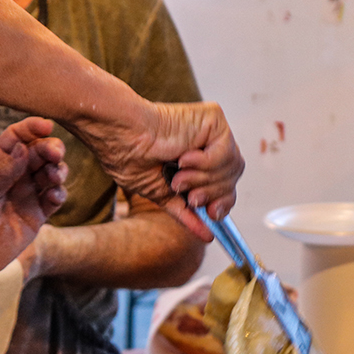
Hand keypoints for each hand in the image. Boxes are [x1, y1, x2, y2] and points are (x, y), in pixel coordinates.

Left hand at [0, 117, 67, 332]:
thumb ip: (2, 171)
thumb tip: (23, 148)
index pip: (15, 138)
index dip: (31, 129)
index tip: (46, 126)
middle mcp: (12, 176)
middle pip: (38, 153)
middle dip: (49, 149)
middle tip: (55, 153)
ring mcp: (25, 195)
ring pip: (50, 173)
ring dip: (57, 170)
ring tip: (54, 177)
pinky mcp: (36, 215)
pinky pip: (54, 198)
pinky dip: (59, 193)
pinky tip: (54, 195)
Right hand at [74, 101, 243, 241]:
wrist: (122, 137)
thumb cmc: (130, 158)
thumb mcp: (163, 194)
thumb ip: (187, 212)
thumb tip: (208, 235)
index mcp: (197, 159)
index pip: (226, 186)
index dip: (222, 203)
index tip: (211, 214)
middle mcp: (208, 143)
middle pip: (231, 180)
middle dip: (211, 194)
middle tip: (190, 195)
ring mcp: (212, 130)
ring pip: (231, 168)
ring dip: (202, 179)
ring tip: (179, 175)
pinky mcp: (214, 118)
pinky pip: (226, 154)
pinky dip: (205, 163)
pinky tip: (184, 158)